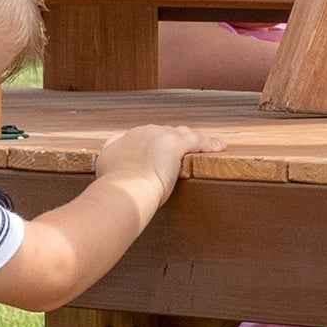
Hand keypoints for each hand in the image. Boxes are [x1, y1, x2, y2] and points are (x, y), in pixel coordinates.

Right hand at [95, 123, 213, 200]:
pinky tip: (219, 146)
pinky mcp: (174, 143)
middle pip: (161, 132)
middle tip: (181, 150)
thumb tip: (112, 188)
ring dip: (192, 139)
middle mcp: (139, 133)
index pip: (141, 137)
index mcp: (121, 141)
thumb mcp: (106, 180)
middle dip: (171, 140)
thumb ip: (110, 176)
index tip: (155, 151)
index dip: (150, 144)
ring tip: (202, 145)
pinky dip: (209, 143)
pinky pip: (196, 141)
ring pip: (180, 134)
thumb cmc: (114, 194)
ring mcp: (157, 136)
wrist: (123, 192)